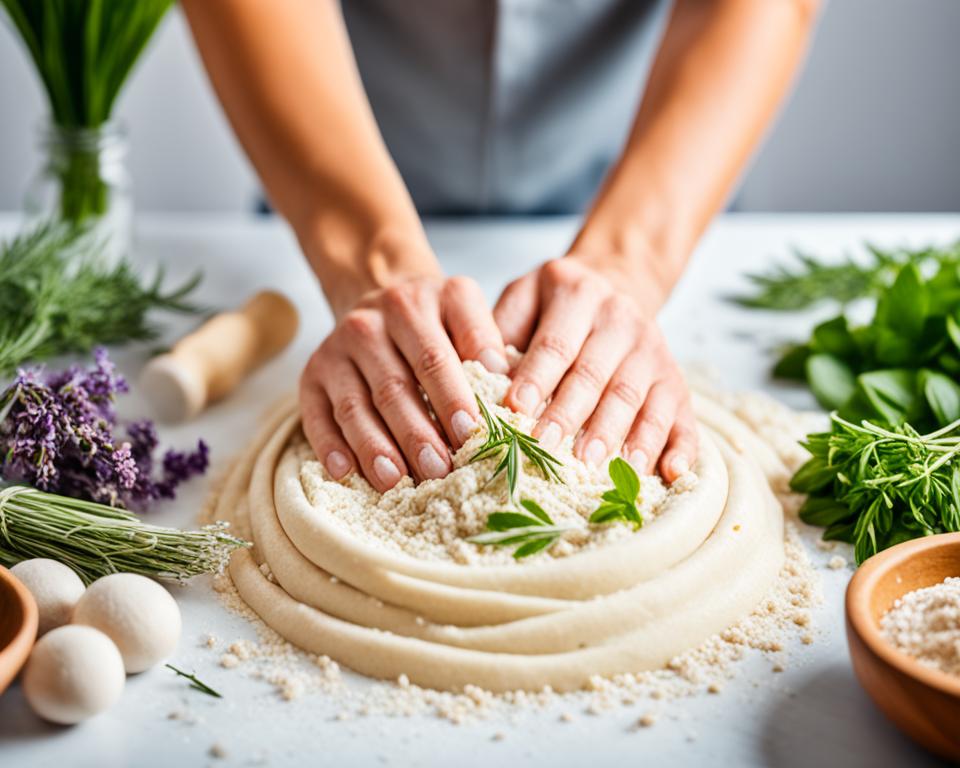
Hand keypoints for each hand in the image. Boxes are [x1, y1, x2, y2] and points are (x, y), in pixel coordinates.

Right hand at [300, 276, 509, 490]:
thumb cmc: (437, 321)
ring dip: (376, 447)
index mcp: (418, 303)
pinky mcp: (312, 374)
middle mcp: (372, 322)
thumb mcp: (465, 312)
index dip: (453, 396)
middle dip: (418, 432)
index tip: (472, 432)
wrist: (382, 293)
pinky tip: (346, 473)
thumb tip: (507, 386)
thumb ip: (485, 343)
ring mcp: (337, 348)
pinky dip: (330, 446)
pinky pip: (317, 415)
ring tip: (397, 480)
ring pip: (356, 405)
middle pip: (395, 386)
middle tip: (440, 470)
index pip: (435, 356)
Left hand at [493, 258, 696, 481]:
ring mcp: (653, 351)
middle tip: (547, 449)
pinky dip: (679, 447)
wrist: (616, 283)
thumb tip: (482, 374)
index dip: (536, 378)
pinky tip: (668, 474)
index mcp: (578, 295)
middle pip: (595, 375)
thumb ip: (500, 329)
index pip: (556, 343)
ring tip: (596, 469)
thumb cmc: (554, 305)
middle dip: (571, 415)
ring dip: (617, 436)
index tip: (515, 410)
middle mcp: (621, 319)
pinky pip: (681, 415)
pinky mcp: (676, 379)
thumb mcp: (523, 296)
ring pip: (635, 398)